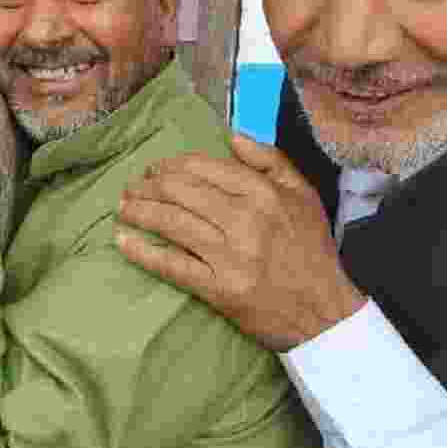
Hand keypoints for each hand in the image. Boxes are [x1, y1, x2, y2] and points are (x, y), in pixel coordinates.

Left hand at [116, 131, 365, 350]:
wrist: (324, 310)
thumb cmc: (311, 249)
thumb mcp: (304, 195)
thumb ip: (270, 160)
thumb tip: (232, 137)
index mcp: (263, 193)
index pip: (203, 167)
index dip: (172, 165)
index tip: (155, 169)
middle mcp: (245, 219)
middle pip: (180, 191)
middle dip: (148, 185)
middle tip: (133, 187)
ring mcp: (230, 255)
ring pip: (171, 222)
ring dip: (139, 211)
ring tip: (123, 207)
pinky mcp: (218, 288)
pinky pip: (172, 265)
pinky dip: (142, 251)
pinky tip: (123, 241)